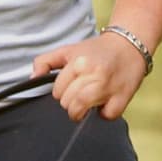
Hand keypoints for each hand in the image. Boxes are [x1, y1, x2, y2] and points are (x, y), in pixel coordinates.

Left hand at [32, 28, 147, 120]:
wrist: (129, 45)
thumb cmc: (97, 50)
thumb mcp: (68, 50)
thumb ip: (45, 61)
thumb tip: (32, 79)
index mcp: (78, 62)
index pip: (58, 92)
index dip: (62, 92)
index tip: (71, 87)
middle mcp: (93, 74)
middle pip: (68, 103)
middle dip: (71, 103)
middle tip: (81, 94)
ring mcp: (108, 86)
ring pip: (82, 110)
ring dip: (82, 111)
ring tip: (88, 104)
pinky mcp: (123, 96)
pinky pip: (107, 115)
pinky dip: (105, 114)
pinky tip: (105, 104)